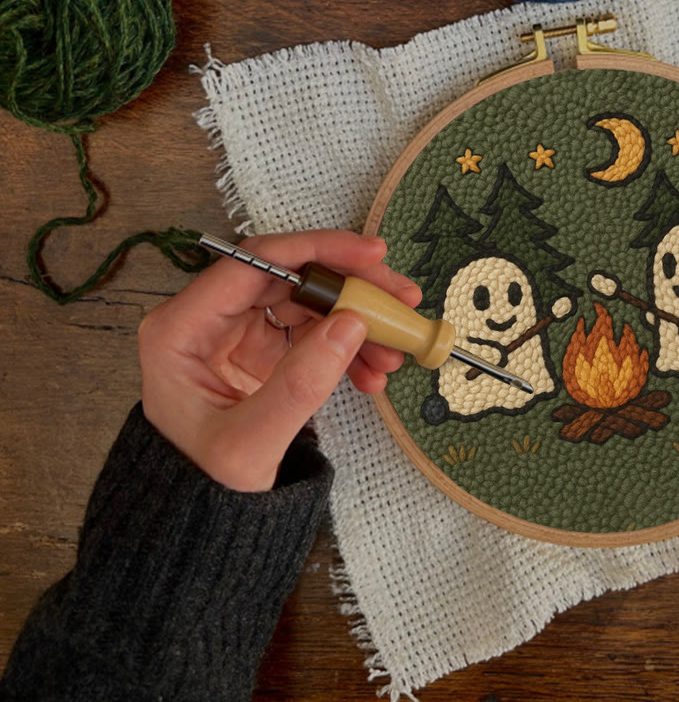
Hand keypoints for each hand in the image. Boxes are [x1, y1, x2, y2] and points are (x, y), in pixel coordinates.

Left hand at [138, 230, 420, 491]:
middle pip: (290, 276)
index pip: (254, 263)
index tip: (373, 256)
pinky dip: (349, 348)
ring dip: (359, 321)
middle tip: (403, 299)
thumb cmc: (205, 485)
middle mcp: (208, 319)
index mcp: (182, 328)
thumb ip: (300, 384)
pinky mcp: (263, 350)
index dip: (317, 251)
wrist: (200, 521)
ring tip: (395, 354)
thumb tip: (352, 323)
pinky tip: (374, 374)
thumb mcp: (250, 445)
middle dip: (351, 287)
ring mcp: (238, 333)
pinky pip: (316, 333)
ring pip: (310, 303)